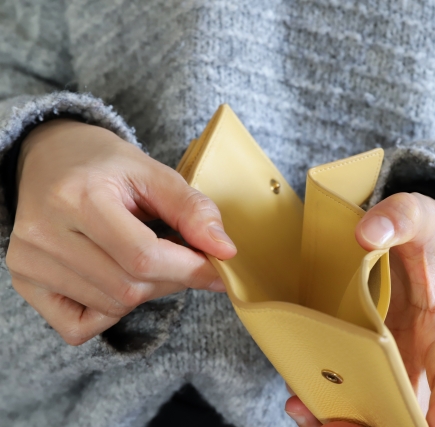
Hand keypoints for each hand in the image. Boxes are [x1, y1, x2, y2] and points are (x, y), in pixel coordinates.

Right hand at [6, 119, 235, 344]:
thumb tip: (225, 251)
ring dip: (145, 291)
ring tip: (146, 257)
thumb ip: (191, 209)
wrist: (49, 157)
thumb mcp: (152, 172)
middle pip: (129, 288)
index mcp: (77, 197)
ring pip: (111, 307)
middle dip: (173, 279)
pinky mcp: (24, 283)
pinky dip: (109, 312)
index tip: (219, 267)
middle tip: (185, 258)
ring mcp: (28, 263)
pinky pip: (78, 327)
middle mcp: (43, 234)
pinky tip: (115, 278)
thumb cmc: (104, 164)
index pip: (143, 257)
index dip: (190, 269)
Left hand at [285, 193, 434, 426]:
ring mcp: (392, 358)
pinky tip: (300, 399)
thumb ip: (399, 219)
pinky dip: (328, 401)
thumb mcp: (418, 213)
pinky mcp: (366, 355)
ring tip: (308, 415)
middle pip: (410, 405)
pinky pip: (352, 388)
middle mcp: (420, 353)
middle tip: (340, 425)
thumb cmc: (421, 231)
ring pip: (379, 406)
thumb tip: (367, 235)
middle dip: (383, 423)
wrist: (407, 237)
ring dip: (348, 419)